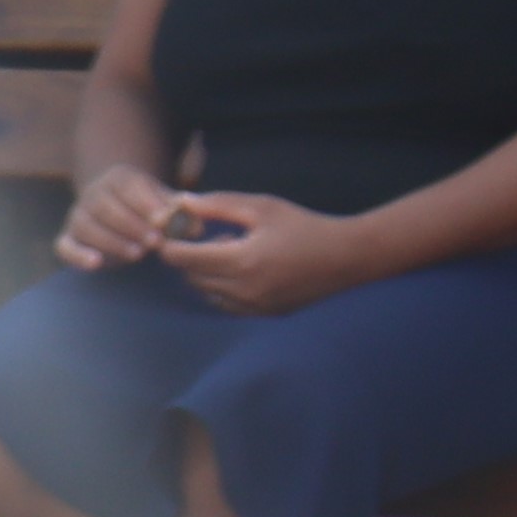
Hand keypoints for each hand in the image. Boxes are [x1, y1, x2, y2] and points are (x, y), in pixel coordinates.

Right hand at [56, 163, 188, 268]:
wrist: (118, 208)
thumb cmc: (147, 208)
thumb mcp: (165, 203)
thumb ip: (180, 214)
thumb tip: (196, 228)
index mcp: (119, 177)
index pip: (128, 187)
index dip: (145, 205)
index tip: (163, 222)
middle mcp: (93, 193)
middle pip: (105, 207)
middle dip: (131, 226)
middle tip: (155, 243)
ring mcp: (77, 215)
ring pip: (86, 226)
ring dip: (112, 241)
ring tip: (137, 255)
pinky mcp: (67, 237)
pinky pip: (64, 245)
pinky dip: (77, 255)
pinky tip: (96, 264)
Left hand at [151, 190, 373, 317]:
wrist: (347, 256)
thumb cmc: (304, 226)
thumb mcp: (262, 207)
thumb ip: (218, 205)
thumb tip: (179, 202)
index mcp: (240, 261)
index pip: (183, 259)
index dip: (169, 245)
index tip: (169, 232)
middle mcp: (242, 289)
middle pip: (191, 277)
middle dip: (190, 257)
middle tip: (211, 236)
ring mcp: (253, 306)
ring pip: (206, 292)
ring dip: (206, 273)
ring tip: (232, 250)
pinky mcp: (263, 314)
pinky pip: (225, 304)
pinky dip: (221, 288)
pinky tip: (242, 269)